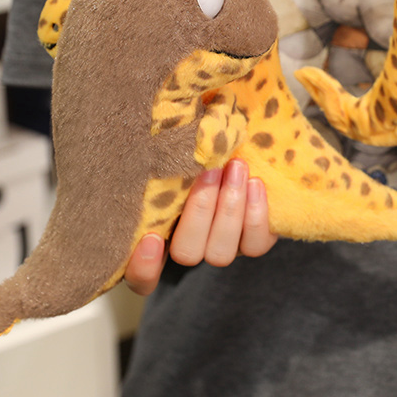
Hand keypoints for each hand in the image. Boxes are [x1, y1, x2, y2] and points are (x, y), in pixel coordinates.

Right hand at [124, 159, 275, 295]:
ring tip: (237, 167)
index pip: (139, 274)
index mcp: (158, 230)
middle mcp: (189, 245)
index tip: (152, 239)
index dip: (142, 266)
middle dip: (200, 212)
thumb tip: (158, 123)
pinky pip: (256, 245)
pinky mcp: (254, 242)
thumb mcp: (182, 145)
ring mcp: (222, 247)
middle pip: (187, 253)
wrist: (245, 150)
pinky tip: (256, 183)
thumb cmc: (202, 145)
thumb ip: (166, 149)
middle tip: (210, 170)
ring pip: (221, 253)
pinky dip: (256, 215)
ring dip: (229, 209)